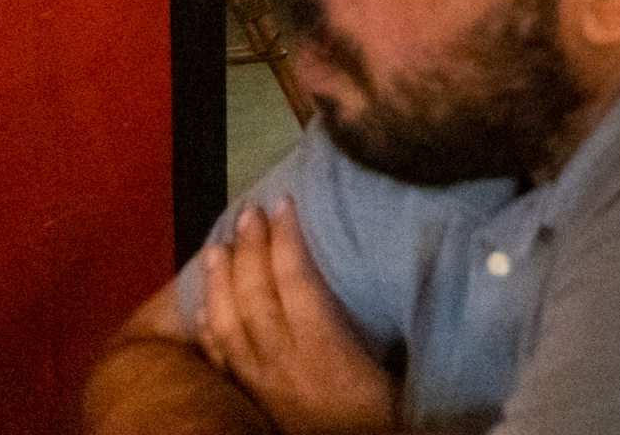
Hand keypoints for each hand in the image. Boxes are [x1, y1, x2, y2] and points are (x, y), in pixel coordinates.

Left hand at [197, 201, 395, 434]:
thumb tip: (416, 271)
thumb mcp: (395, 368)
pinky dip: (207, 327)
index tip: (286, 205)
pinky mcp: (248, 396)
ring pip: (227, 324)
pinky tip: (203, 304)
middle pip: (256, 297)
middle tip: (249, 212)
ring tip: (218, 246)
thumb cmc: (381, 414)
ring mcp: (259, 380)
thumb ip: (388, 325)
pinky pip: (219, 358)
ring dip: (220, 282)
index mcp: (324, 349)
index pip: (296, 284)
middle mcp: (283, 361)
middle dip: (250, 251)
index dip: (286, 242)